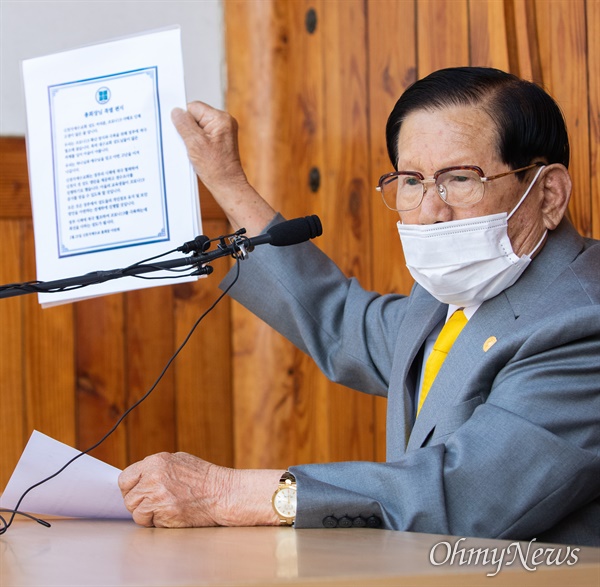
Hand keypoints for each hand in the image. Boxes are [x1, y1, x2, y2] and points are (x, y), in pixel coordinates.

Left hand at [118, 452, 283, 527]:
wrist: (222, 493)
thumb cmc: (204, 478)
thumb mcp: (179, 461)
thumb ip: (156, 468)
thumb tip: (138, 478)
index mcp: (156, 462)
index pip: (125, 479)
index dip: (130, 488)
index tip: (138, 492)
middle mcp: (153, 478)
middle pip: (129, 498)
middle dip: (139, 503)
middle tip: (156, 503)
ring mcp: (157, 497)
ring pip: (136, 513)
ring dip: (147, 515)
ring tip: (166, 508)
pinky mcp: (163, 513)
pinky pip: (148, 523)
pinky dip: (157, 522)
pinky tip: (172, 514)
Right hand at [171, 102, 246, 194]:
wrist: (227, 186)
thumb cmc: (216, 169)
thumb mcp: (195, 144)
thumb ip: (184, 124)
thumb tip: (176, 111)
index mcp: (221, 119)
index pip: (194, 107)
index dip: (184, 119)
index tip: (181, 132)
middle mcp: (224, 122)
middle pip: (196, 116)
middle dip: (188, 129)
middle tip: (190, 145)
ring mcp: (223, 132)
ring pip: (198, 127)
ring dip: (192, 138)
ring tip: (196, 151)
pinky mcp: (220, 141)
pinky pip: (203, 136)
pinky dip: (197, 143)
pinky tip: (199, 154)